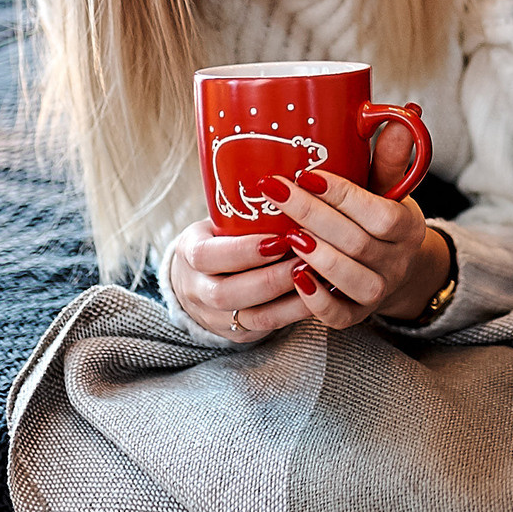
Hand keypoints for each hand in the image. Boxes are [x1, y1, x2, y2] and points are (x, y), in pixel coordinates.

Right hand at [166, 216, 312, 342]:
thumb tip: (294, 177)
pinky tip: (323, 295)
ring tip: (322, 278)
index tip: (278, 238)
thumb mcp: (220, 219)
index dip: (243, 251)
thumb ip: (246, 207)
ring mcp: (216, 318)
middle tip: (308, 258)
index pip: (208, 255)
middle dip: (272, 278)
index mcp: (190, 253)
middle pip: (228, 293)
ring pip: (255, 317)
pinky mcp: (240, 334)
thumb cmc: (223, 237)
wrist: (201, 279)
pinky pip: (271, 328)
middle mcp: (197, 290)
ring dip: (292, 299)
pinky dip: (298, 313)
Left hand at [267, 170, 451, 327]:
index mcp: (408, 227)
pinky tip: (295, 276)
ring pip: (352, 279)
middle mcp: (398, 262)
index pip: (379, 213)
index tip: (307, 173)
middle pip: (357, 243)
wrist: (393, 267)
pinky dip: (317, 300)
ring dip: (317, 257)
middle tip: (276, 192)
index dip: (342, 195)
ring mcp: (379, 291)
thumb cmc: (380, 219)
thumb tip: (405, 115)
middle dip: (313, 215)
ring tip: (286, 235)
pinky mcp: (357, 315)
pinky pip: (339, 316)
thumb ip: (389, 158)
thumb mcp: (388, 189)